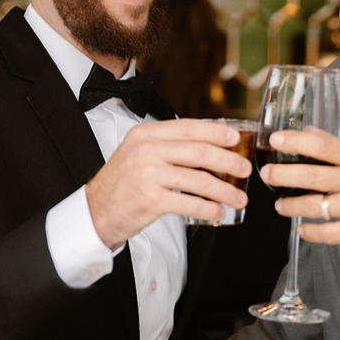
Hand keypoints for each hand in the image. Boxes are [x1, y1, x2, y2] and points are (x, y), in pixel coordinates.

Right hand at [86, 119, 251, 247]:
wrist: (95, 212)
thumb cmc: (122, 183)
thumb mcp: (140, 153)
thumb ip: (169, 146)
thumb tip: (211, 145)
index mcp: (146, 135)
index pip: (189, 128)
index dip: (217, 133)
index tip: (236, 139)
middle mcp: (147, 151)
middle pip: (200, 152)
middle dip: (229, 162)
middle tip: (245, 169)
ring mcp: (148, 174)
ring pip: (200, 180)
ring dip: (225, 191)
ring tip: (238, 197)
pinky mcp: (151, 199)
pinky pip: (190, 203)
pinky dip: (209, 208)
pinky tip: (218, 212)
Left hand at [263, 130, 339, 279]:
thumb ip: (336, 146)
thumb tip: (308, 132)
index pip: (323, 146)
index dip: (296, 142)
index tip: (276, 140)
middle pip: (312, 175)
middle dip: (282, 174)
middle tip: (268, 173)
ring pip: (313, 206)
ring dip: (290, 206)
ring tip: (282, 204)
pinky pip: (324, 232)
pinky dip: (308, 232)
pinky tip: (303, 228)